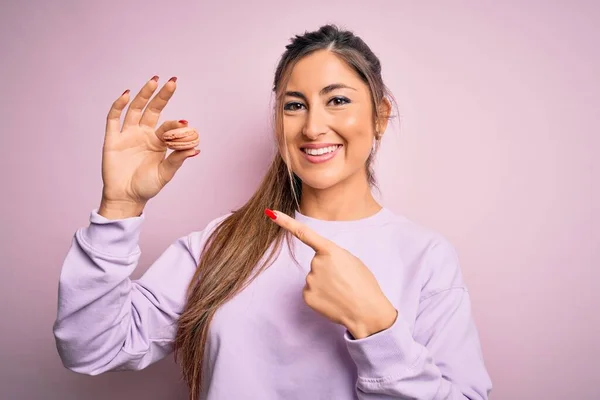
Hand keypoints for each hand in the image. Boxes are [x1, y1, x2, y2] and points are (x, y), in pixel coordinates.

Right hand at [99, 76, 199, 217]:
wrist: (126, 198)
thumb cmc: (147, 186)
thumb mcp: (165, 174)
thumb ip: (177, 160)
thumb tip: (196, 149)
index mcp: (158, 141)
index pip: (168, 126)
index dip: (176, 124)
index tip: (185, 124)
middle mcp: (143, 133)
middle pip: (152, 109)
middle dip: (162, 96)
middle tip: (172, 81)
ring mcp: (127, 134)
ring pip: (135, 109)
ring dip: (143, 94)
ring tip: (153, 81)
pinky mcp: (112, 139)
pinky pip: (114, 119)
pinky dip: (118, 106)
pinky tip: (126, 94)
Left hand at [266, 209, 397, 338]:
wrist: (367, 311)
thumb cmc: (363, 284)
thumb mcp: (352, 261)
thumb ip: (333, 256)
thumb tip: (322, 262)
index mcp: (330, 251)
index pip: (304, 233)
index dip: (285, 222)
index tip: (271, 213)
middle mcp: (316, 263)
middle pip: (317, 263)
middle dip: (328, 270)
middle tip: (344, 281)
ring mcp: (310, 280)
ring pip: (314, 278)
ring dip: (325, 284)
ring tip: (342, 291)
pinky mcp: (307, 296)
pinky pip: (311, 291)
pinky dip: (321, 296)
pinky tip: (333, 300)